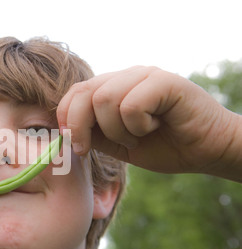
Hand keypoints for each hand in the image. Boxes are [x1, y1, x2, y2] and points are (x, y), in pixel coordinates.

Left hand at [57, 66, 241, 178]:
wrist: (206, 151)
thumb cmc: (164, 146)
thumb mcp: (119, 144)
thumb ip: (95, 133)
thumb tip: (63, 132)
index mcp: (112, 88)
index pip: (75, 91)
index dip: (65, 117)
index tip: (74, 144)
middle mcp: (126, 77)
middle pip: (84, 92)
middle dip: (79, 126)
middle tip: (88, 148)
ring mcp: (145, 76)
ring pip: (105, 99)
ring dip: (116, 130)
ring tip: (136, 137)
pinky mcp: (165, 82)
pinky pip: (131, 104)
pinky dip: (136, 125)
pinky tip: (153, 127)